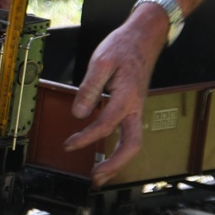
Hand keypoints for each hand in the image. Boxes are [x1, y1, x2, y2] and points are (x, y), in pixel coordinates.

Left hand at [62, 0, 214, 186]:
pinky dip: (118, 147)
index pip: (105, 124)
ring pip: (133, 142)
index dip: (86, 137)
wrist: (145, 36)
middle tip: (95, 178)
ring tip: (100, 174)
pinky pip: (128, 133)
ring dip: (118, 160)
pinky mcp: (132, 107)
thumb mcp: (101, 61)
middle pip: (132, 144)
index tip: (69, 145)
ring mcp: (136, 109)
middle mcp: (135, 107)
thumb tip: (79, 114)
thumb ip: (89, 88)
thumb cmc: (122, 47)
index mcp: (127, 96)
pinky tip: (104, 153)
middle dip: (115, 164)